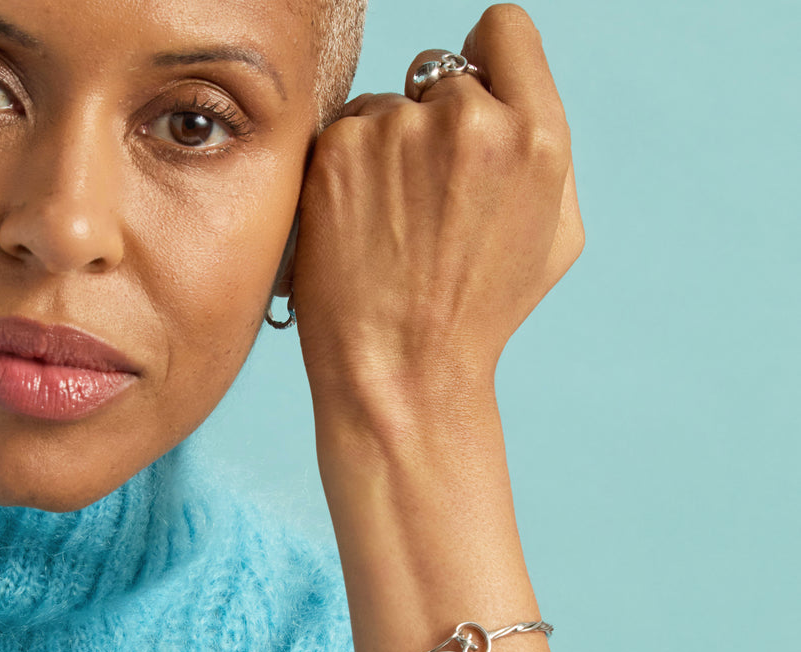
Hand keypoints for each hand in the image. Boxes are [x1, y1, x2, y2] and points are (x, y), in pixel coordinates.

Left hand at [289, 4, 583, 418]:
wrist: (401, 373)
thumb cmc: (479, 315)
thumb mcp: (554, 236)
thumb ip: (542, 148)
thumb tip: (512, 92)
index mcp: (538, 138)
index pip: (504, 29)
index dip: (484, 60)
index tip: (468, 95)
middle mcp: (471, 121)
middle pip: (442, 76)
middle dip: (434, 124)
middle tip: (427, 204)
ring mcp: (399, 131)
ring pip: (386, 107)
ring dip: (385, 151)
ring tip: (392, 229)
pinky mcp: (339, 150)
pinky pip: (344, 134)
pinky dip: (346, 172)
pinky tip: (358, 229)